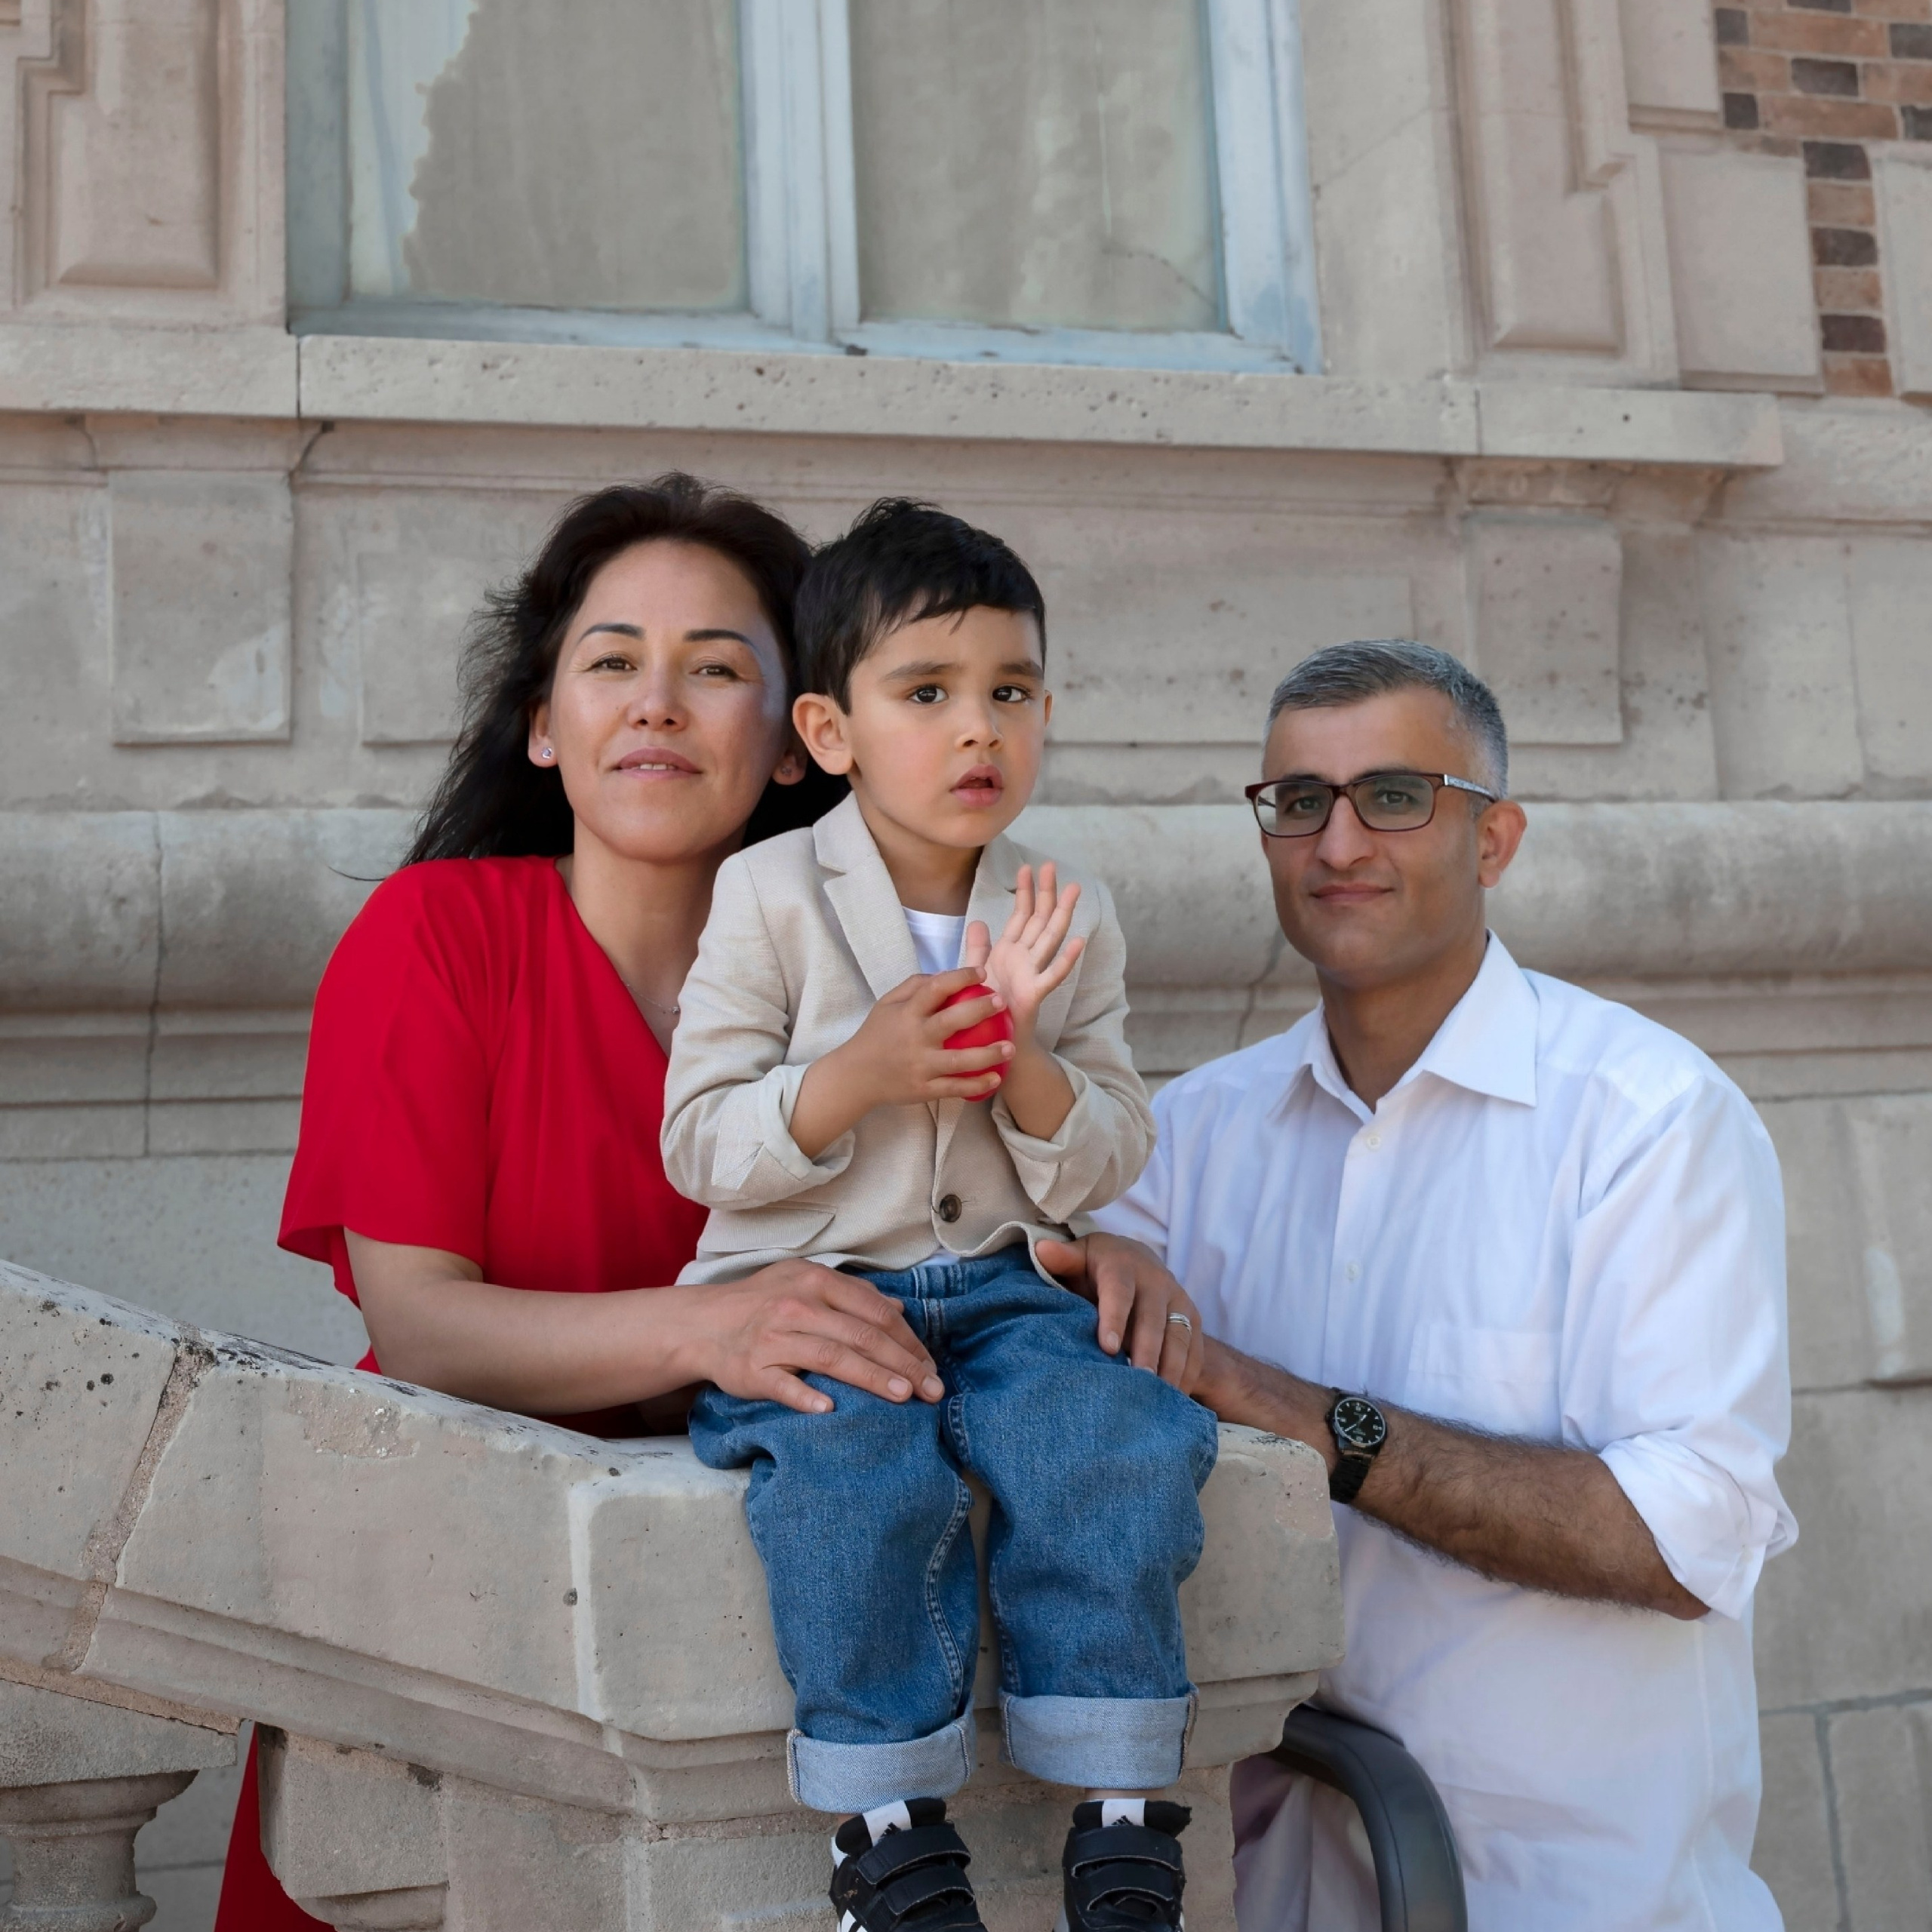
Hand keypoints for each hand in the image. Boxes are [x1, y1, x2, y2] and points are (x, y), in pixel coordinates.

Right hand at [690, 1258, 946, 1414]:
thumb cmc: (763, 1303)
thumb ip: (852, 1294)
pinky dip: (806, 1395)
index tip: (930, 1366)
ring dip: (871, 1377)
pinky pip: (783, 1384)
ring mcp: (775, 1338)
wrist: (704, 1323)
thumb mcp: (806, 1282)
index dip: (907, 1340)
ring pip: (831, 1357)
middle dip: (903, 1364)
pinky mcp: (753, 1369)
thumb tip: (899, 1309)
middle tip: (932, 1389)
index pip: (874, 1312)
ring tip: (903, 1396)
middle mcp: (798, 1306)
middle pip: (861, 1335)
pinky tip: (829, 1408)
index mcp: (816, 1281)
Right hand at [791, 967, 1015, 1158]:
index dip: (960, 978)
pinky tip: (997, 1077)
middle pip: (952, 1022)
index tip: (982, 972)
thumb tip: (945, 974)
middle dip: (980, 1010)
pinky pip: (955, 1087)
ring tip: (1011, 1047)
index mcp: (906, 1014)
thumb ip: (914, 986)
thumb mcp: (886, 1004)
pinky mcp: (924, 1089)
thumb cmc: (876, 1035)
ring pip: (960, 1060)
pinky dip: (977, 1084)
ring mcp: (920, 1066)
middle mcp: (915, 1038)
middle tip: (1002, 1002)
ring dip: (988, 1054)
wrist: (856, 1076)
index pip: (935, 989)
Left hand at [972, 862, 1082, 1043]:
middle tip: (1053, 866)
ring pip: (1050, 938)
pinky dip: (1066, 958)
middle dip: (1046, 893)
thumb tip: (977, 921)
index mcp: (1010, 952)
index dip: (1025, 892)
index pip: (1021, 915)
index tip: (1027, 867)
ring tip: (1073, 890)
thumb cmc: (985, 1010)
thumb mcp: (976, 973)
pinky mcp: (1034, 995)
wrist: (993, 1044)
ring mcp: (1032, 974)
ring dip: (1062, 914)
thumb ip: (977, 948)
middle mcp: (1024, 959)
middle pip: (1039, 919)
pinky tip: (1078, 940)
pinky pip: (1052, 974)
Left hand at [1034, 1232, 1204, 1395]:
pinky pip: (1195, 1349)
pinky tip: (1175, 1399)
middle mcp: (1156, 1281)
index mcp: (1123, 1266)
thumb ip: (1062, 1258)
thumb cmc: (1097, 1266)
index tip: (1107, 1348)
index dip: (1114, 1319)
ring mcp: (1178, 1300)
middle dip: (1147, 1352)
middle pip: (1153, 1320)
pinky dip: (1188, 1374)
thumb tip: (1042, 1250)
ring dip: (1171, 1368)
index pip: (1119, 1292)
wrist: (1137, 1259)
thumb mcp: (1079, 1257)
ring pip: (1179, 1336)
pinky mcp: (1192, 1319)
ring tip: (1158, 1398)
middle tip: (1139, 1383)